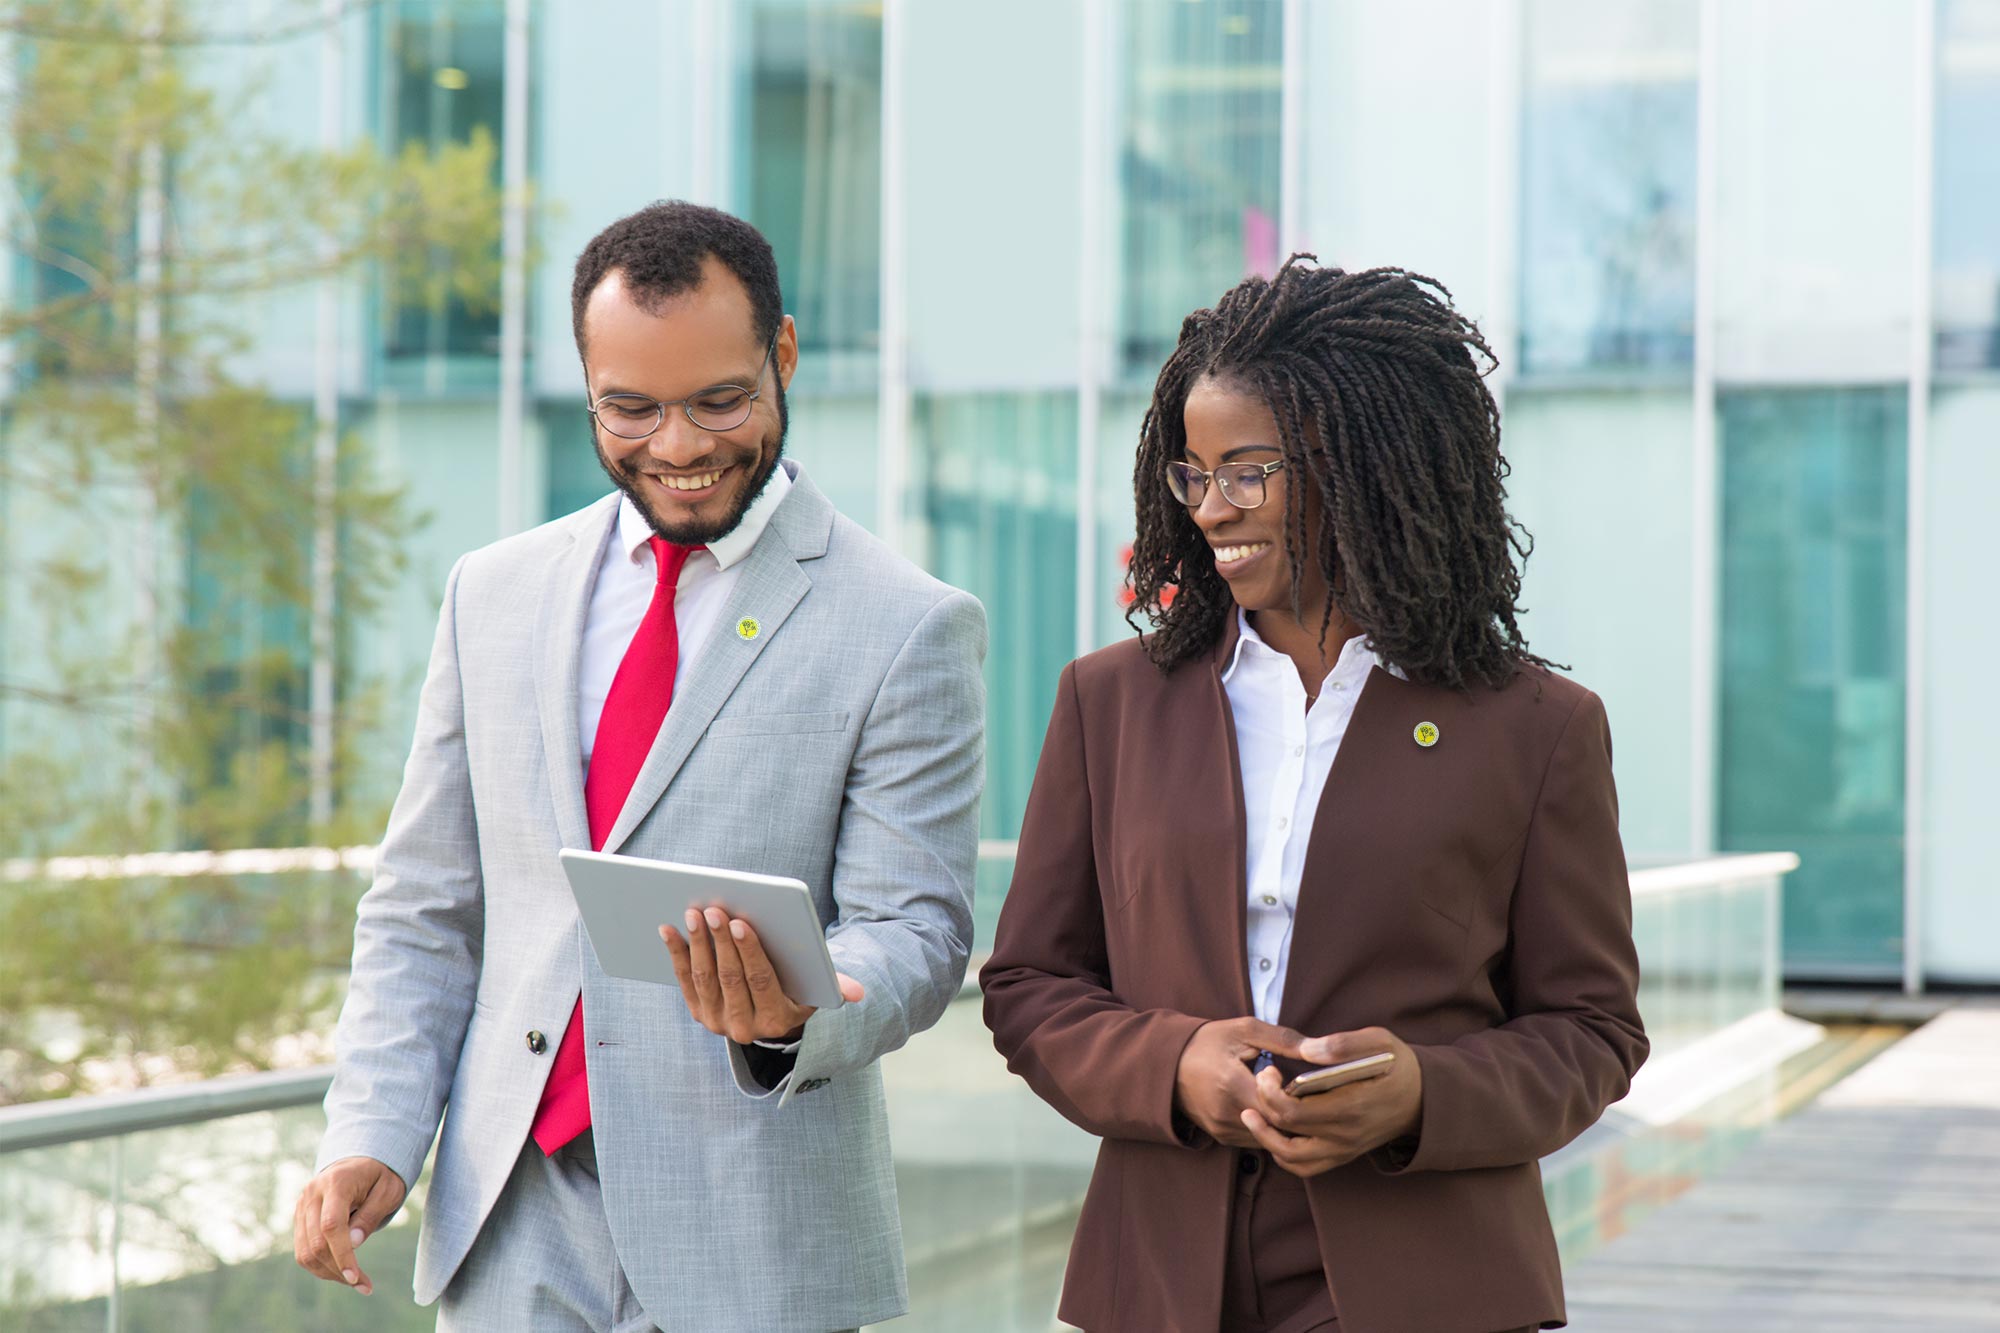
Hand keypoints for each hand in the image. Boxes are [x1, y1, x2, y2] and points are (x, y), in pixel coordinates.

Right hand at [293, 1155, 406, 1295]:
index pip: (331, 1225)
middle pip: (315, 1243)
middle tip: (364, 1285)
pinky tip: (342, 1271)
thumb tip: (353, 1244)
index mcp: (336, 1182)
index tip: (355, 1277)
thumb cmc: (379, 1177)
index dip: (342, 1254)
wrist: (359, 1162)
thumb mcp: (388, 1191)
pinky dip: (321, 1266)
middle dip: (338, 1269)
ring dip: (328, 1273)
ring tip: (356, 1282)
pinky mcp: (299, 1218)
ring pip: (304, 1252)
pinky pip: (303, 1250)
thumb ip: (370, 1215)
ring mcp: (301, 1206)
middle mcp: (312, 1194)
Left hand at [661, 908, 863, 1043]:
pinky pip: (684, 981)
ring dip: (697, 944)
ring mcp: (718, 1023)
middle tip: (714, 909)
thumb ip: (836, 986)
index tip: (741, 922)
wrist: (774, 1019)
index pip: (761, 981)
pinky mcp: (699, 1013)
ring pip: (705, 978)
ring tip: (693, 913)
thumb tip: (858, 992)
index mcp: (777, 1020)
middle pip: (730, 978)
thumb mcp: (818, 990)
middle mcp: (745, 1028)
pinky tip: (668, 929)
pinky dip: (676, 954)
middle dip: (721, 941)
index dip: (750, 951)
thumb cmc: (800, 990)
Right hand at [1172, 1017, 1307, 1147]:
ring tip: (1282, 1099)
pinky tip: (1265, 1108)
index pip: (1282, 1105)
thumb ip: (1283, 1039)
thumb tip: (1318, 1049)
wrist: (1165, 1062)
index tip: (1284, 1073)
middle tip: (1293, 1090)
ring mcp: (1222, 1129)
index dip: (1294, 1094)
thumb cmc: (1207, 1041)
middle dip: (1293, 1111)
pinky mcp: (1220, 1137)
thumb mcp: (1244, 1030)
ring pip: (1268, 1136)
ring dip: (1280, 1122)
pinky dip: (1265, 1127)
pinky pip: (1254, 1139)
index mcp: (1233, 1084)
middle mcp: (1227, 1114)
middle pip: (1278, 1125)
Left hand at [1238, 1027, 1423, 1177]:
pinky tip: (1274, 1131)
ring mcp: (1343, 1150)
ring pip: (1292, 1159)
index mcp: (1351, 1106)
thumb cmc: (1397, 1065)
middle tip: (1258, 1082)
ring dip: (1266, 1138)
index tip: (1268, 1070)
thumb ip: (1343, 1044)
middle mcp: (1345, 1135)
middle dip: (1262, 1108)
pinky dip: (1283, 1154)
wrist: (1423, 1099)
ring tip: (1251, 1114)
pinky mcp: (1342, 1156)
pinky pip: (1304, 1167)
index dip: (1270, 1093)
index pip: (1294, 1112)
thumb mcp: (1379, 1041)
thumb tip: (1305, 1050)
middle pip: (1286, 1134)